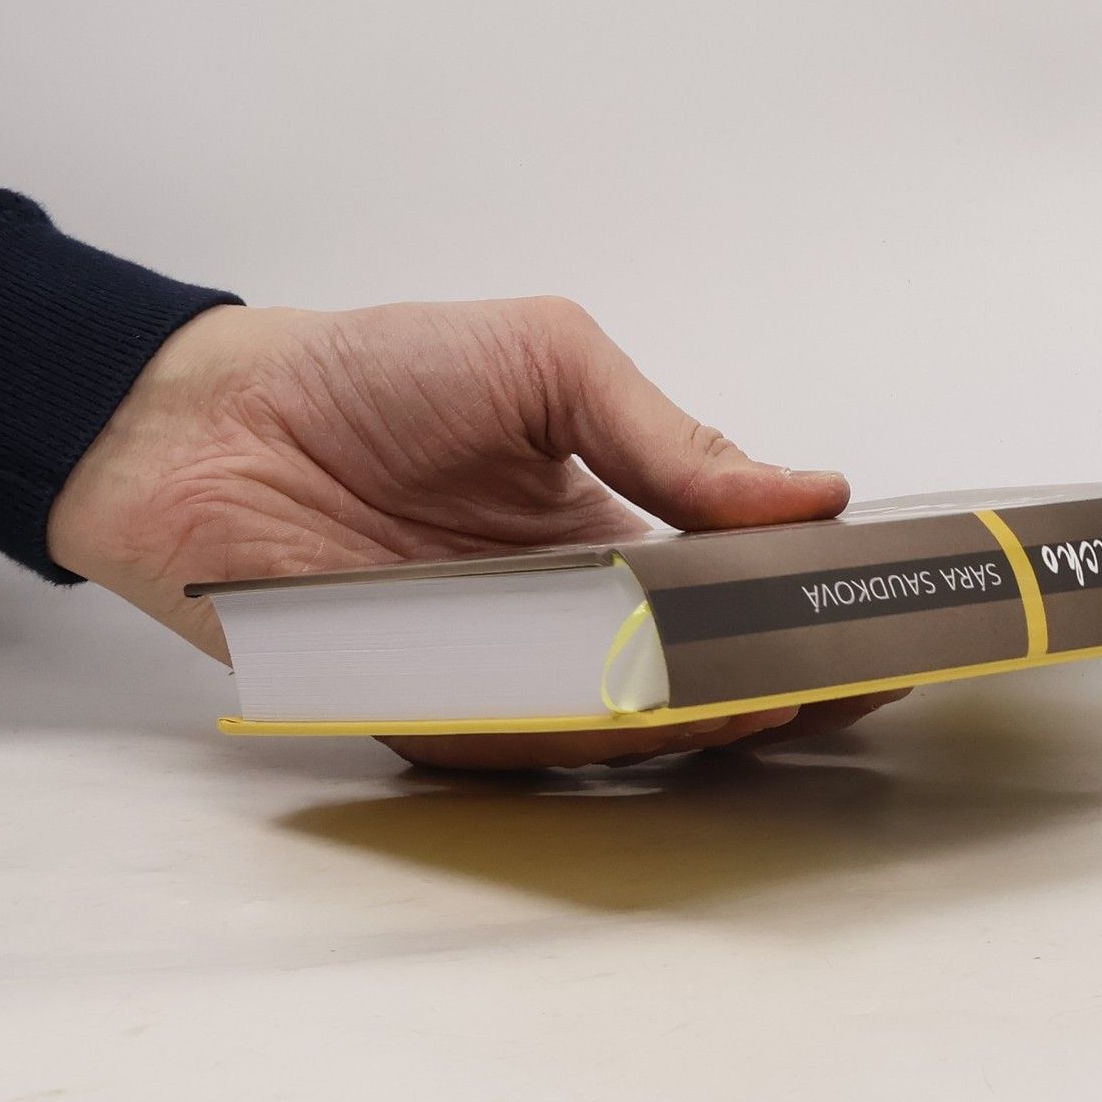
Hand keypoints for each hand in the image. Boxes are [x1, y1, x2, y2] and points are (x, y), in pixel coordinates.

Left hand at [49, 299, 906, 767]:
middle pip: (696, 669)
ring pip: (629, 717)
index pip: (729, 585)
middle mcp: (564, 613)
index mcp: (605, 530)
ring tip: (791, 687)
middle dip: (787, 676)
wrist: (217, 416)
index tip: (883, 601)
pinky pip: (531, 736)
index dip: (805, 600)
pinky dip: (600, 730)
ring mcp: (505, 668)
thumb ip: (670, 437)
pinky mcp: (437, 710)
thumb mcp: (549, 365)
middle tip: (869, 672)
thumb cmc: (378, 373)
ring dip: (713, 710)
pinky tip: (668, 710)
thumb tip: (811, 492)